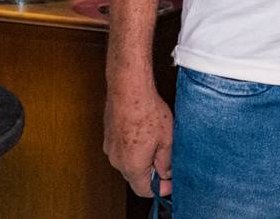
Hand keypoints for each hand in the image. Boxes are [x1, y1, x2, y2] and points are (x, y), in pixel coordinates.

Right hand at [104, 80, 173, 196]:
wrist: (128, 88)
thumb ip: (167, 161)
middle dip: (152, 172)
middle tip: (168, 159)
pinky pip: (122, 149)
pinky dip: (134, 147)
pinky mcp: (109, 136)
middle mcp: (117, 160)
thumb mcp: (167, 139)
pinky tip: (145, 131)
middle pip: (136, 177)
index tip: (171, 180)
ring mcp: (110, 148)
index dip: (160, 188)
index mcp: (132, 165)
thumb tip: (167, 173)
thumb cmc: (146, 110)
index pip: (144, 190)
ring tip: (157, 141)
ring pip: (129, 162)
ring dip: (142, 158)